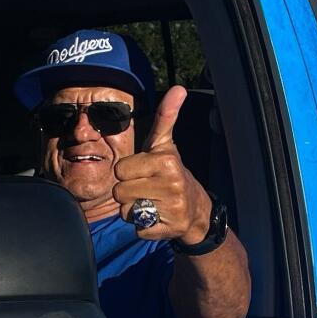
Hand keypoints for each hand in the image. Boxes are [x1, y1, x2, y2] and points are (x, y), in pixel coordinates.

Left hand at [113, 85, 209, 241]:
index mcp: (166, 161)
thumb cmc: (171, 172)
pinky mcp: (167, 230)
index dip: (127, 172)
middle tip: (147, 188)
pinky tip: (157, 218)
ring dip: (133, 209)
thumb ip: (166, 116)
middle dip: (129, 192)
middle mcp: (171, 184)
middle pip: (120, 191)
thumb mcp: (166, 144)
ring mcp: (171, 209)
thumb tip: (178, 87)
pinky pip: (136, 229)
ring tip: (151, 202)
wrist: (196, 209)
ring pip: (126, 211)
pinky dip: (142, 226)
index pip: (120, 169)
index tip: (144, 172)